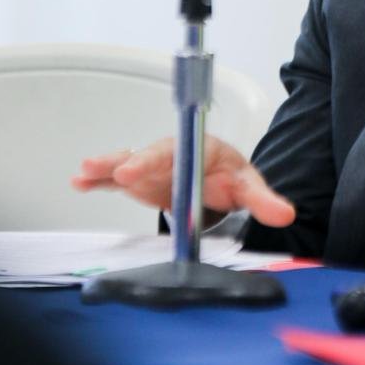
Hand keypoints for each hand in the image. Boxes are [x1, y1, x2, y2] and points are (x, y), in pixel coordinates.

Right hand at [71, 136, 295, 228]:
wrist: (218, 180)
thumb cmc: (229, 176)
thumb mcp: (248, 186)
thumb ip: (264, 201)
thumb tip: (285, 214)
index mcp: (195, 150)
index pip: (172, 153)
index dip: (151, 161)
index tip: (133, 170)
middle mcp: (169, 154)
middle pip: (144, 156)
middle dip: (127, 164)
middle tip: (111, 174)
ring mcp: (151, 167)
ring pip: (125, 164)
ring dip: (105, 168)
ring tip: (81, 174)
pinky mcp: (139, 181)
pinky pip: (116, 179)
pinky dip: (98, 180)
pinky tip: (79, 183)